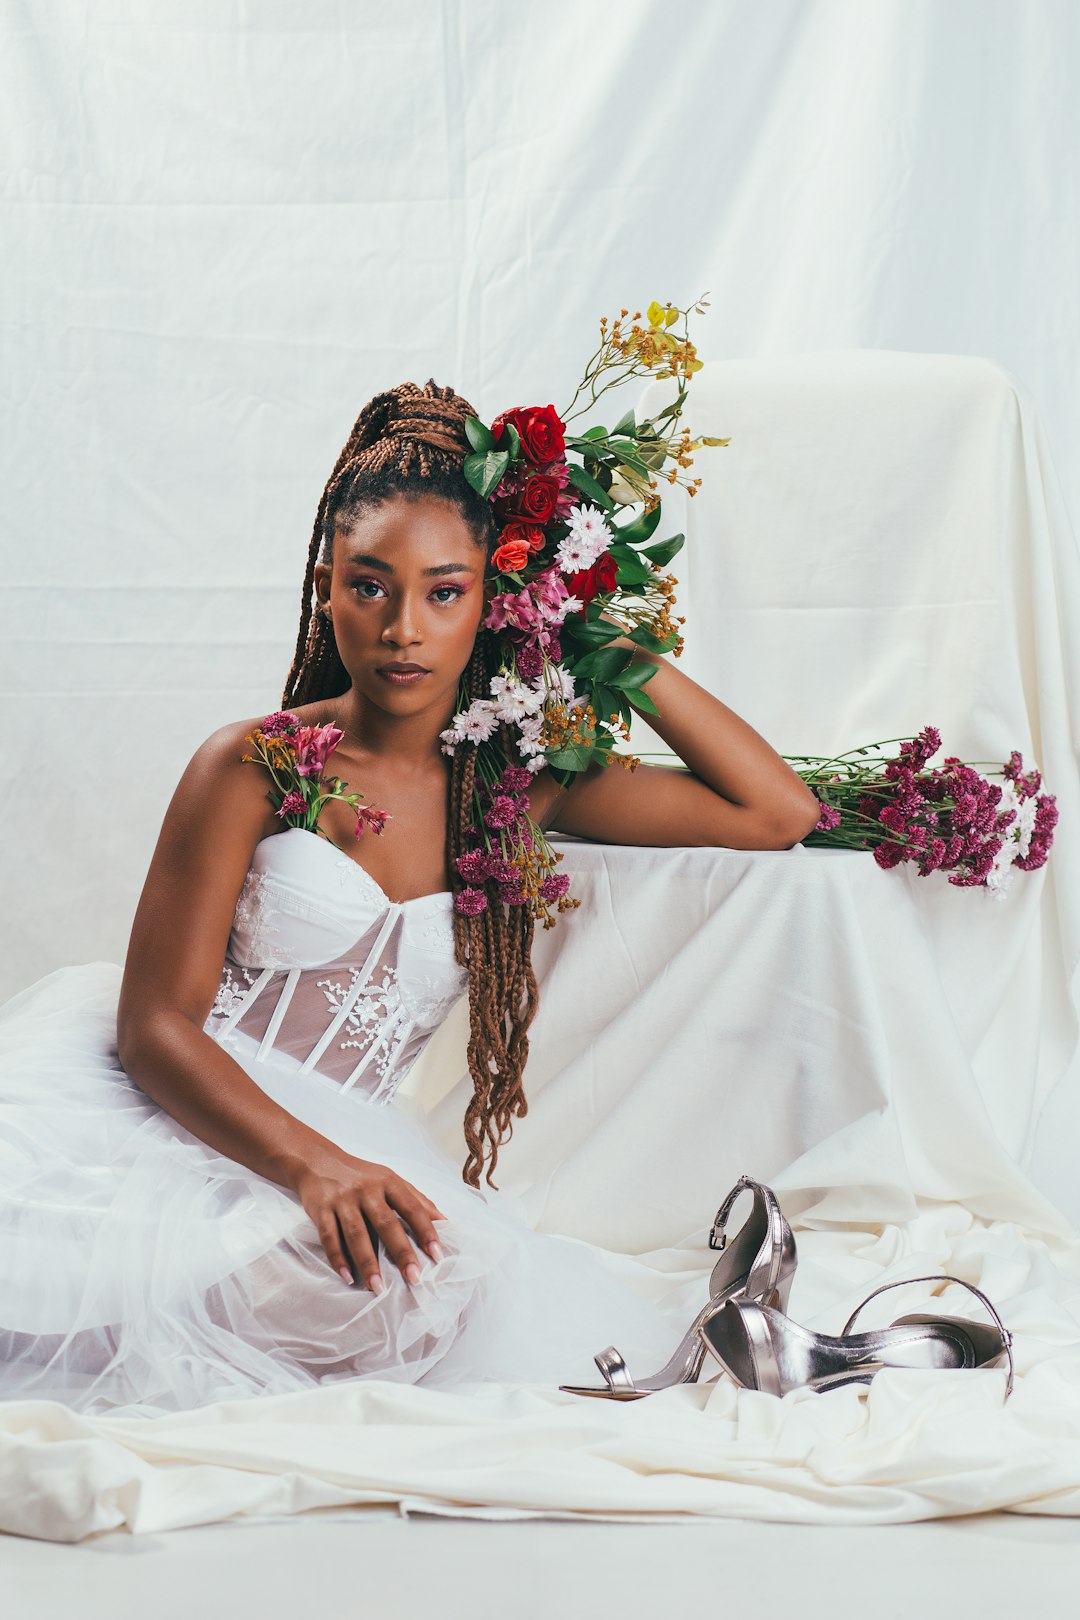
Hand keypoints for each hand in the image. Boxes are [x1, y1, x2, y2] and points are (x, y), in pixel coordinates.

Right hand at [291, 1145, 448, 1293]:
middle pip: (386, 1223)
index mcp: (388, 1182)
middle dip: (401, 1252)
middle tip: (413, 1278)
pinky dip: (338, 1259)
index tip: (437, 1256)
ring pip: (357, 1234)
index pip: (412, 1208)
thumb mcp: (390, 1179)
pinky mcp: (321, 1210)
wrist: (317, 1161)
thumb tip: (444, 1221)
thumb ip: (416, 1199)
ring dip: (368, 1263)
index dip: (426, 1231)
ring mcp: (342, 1200)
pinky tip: (348, 1277)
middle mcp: (366, 1190)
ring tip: (378, 1288)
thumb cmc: (361, 1176)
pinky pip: (329, 1237)